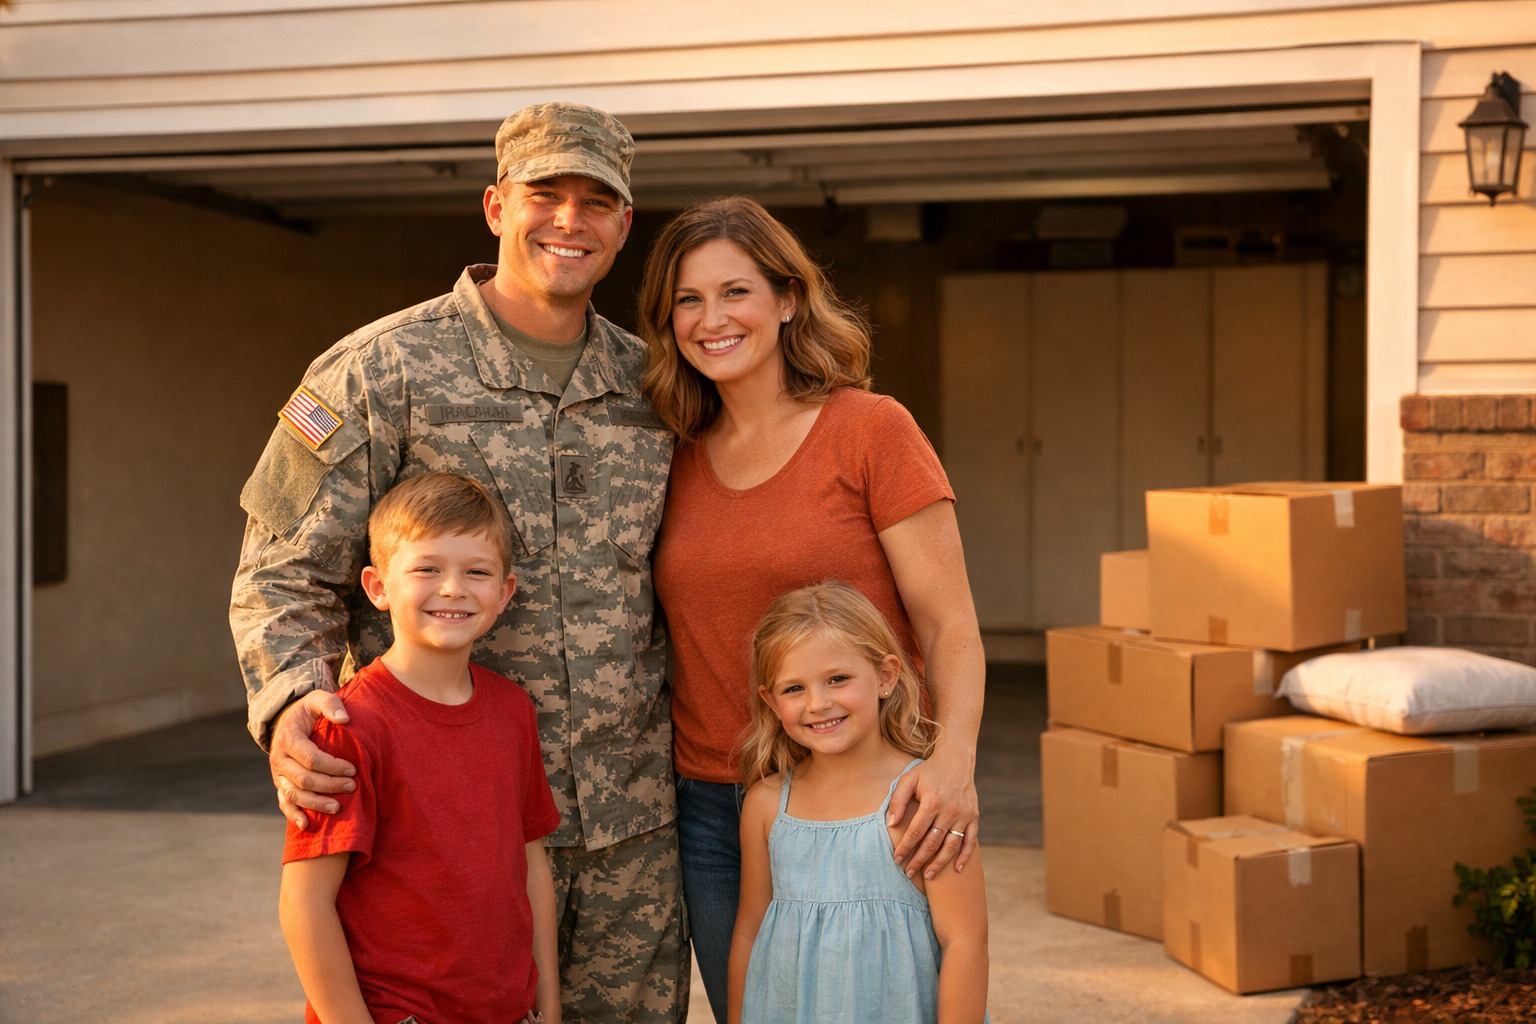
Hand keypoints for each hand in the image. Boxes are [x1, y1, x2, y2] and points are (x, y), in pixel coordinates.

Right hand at [271, 690, 356, 829]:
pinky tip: (306, 825)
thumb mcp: (317, 699)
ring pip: (294, 795)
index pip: (310, 758)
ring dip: (315, 804)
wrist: (286, 720)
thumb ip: (330, 704)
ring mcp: (278, 775)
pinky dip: (293, 815)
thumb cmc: (307, 711)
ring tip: (337, 807)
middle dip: (329, 786)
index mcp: (288, 739)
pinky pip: (284, 803)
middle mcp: (279, 759)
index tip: (353, 769)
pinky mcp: (281, 785)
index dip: (332, 766)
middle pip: (304, 779)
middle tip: (352, 787)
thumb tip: (345, 719)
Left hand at [887, 747, 978, 879]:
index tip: (896, 859)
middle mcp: (950, 810)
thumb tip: (891, 824)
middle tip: (908, 873)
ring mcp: (964, 815)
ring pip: (951, 846)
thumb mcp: (908, 779)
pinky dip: (965, 856)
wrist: (957, 761)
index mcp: (932, 801)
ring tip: (928, 876)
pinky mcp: (974, 817)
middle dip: (919, 860)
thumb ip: (898, 800)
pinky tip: (956, 869)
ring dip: (940, 863)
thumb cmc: (928, 771)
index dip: (905, 847)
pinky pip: (970, 841)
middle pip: (932, 843)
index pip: (916, 831)